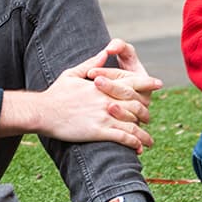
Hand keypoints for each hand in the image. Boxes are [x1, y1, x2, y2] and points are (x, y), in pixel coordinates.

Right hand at [19, 44, 156, 151]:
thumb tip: (104, 53)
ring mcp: (104, 116)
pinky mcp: (99, 131)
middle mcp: (107, 100)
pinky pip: (123, 137)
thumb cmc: (56, 93)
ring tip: (149, 141)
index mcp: (102, 85)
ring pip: (133, 124)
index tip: (158, 84)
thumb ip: (91, 63)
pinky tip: (139, 148)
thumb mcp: (73, 73)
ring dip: (144, 134)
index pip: (130, 83)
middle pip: (136, 105)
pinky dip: (134, 143)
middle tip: (150, 118)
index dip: (146, 83)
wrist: (43, 111)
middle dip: (146, 112)